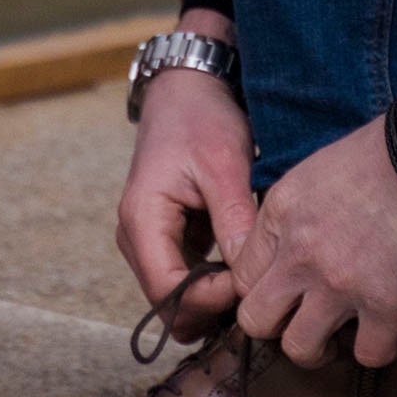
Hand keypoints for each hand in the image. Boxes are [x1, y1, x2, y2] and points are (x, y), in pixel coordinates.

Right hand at [115, 24, 257, 341]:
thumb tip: (249, 275)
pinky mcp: (166, 238)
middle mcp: (136, 238)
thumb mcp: (224, 163)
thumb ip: (234, 219)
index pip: (168, 291)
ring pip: (176, 297)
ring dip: (213, 300)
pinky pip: (185, 278)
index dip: (210, 300)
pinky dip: (212, 284)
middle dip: (212, 308)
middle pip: (168, 303)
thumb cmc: (202, 119)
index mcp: (142, 220)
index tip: (252, 284)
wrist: (187, 89)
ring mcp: (148, 240)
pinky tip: (245, 271)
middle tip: (259, 292)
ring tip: (256, 283)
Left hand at [233, 115, 396, 369]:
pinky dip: (380, 349)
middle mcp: (299, 254)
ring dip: (320, 348)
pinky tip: (389, 332)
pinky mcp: (385, 303)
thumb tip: (291, 243)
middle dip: (277, 328)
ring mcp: (339, 283)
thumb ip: (294, 213)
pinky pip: (368, 355)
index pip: (242, 276)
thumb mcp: (315, 171)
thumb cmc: (381, 153)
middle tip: (303, 319)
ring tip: (342, 334)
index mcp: (280, 214)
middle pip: (256, 321)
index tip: (285, 291)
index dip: (262, 289)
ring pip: (300, 349)